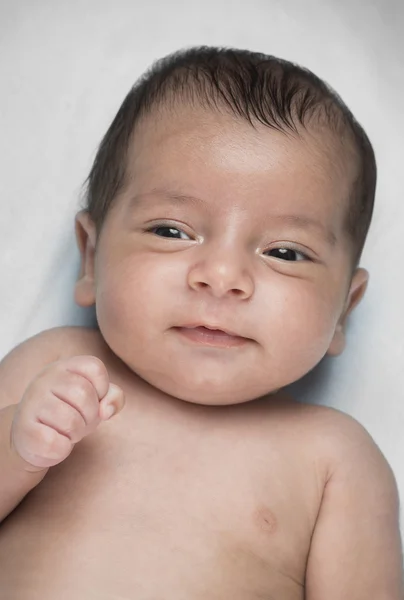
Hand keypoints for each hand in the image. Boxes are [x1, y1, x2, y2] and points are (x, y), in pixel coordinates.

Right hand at [10, 356, 124, 470]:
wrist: (30, 437)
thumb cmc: (69, 412)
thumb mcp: (95, 400)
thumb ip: (113, 397)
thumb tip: (106, 410)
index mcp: (64, 367)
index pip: (95, 368)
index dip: (102, 389)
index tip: (93, 400)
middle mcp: (45, 379)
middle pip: (84, 394)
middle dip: (90, 415)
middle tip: (80, 420)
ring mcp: (32, 403)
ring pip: (71, 421)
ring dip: (76, 433)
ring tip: (66, 431)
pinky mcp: (24, 430)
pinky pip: (56, 443)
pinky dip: (62, 449)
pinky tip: (53, 442)